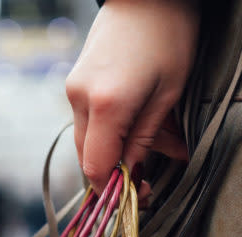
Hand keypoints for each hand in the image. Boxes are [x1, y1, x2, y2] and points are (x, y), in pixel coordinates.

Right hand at [65, 0, 198, 197]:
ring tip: (156, 145)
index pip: (95, 166)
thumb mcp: (169, 93)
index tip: (138, 196)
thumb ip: (147, 138)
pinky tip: (138, 125)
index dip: (113, 188)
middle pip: (86, 157)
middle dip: (115, 173)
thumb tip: (134, 174)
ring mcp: (73, 90)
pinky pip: (87, 121)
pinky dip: (109, 131)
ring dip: (115, 151)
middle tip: (149, 179)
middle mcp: (80, 99)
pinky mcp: (74, 83)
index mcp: (106, 104)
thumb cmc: (168, 36)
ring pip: (86, 140)